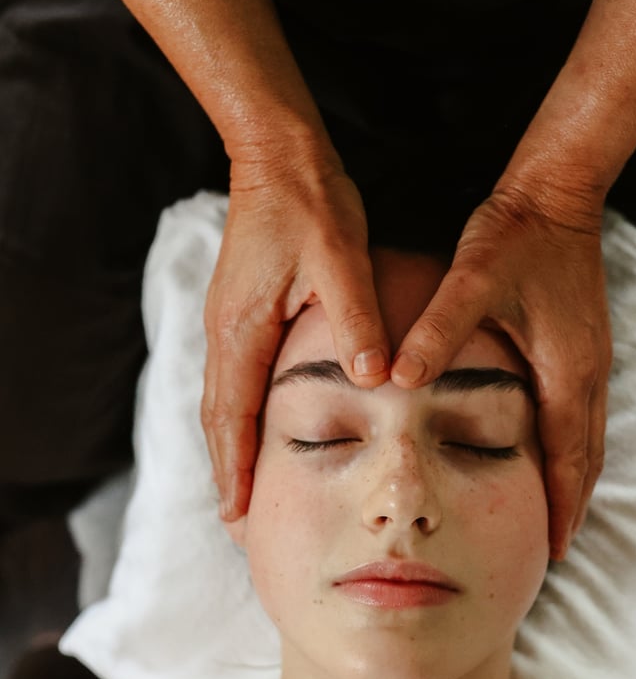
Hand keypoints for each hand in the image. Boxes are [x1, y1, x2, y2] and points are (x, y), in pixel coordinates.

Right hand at [202, 152, 389, 519]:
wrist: (277, 154)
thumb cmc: (310, 204)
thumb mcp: (342, 261)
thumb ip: (357, 323)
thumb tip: (375, 380)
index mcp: (243, 330)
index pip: (234, 418)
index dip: (236, 471)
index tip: (238, 516)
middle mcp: (226, 334)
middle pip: (218, 421)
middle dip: (226, 474)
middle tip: (237, 523)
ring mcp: (228, 324)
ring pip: (221, 404)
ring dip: (229, 451)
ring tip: (239, 493)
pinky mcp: (240, 313)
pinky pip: (232, 381)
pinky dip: (237, 419)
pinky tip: (253, 433)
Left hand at [391, 185, 611, 560]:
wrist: (556, 191)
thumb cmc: (515, 237)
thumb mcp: (471, 281)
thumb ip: (437, 331)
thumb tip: (399, 379)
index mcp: (566, 370)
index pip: (568, 458)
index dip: (559, 505)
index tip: (552, 549)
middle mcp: (588, 374)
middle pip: (588, 459)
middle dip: (572, 505)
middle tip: (556, 549)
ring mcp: (591, 360)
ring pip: (591, 439)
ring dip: (576, 480)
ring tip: (559, 516)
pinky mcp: (583, 345)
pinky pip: (585, 415)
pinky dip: (575, 448)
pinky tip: (556, 456)